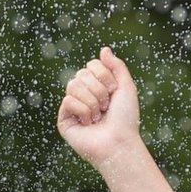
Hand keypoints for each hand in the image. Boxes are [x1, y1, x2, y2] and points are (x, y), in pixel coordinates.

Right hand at [57, 46, 143, 169]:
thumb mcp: (126, 87)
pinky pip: (68, 100)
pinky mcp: (64, 119)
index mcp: (97, 86)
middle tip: (106, 107)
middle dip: (99, 90)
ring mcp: (72, 107)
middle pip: (81, 74)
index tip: (114, 91)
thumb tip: (104, 49)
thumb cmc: (125, 118)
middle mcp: (83, 94)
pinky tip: (88, 123)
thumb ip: (117, 66)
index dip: (104, 75)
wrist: (119, 142)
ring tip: (98, 116)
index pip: (91, 65)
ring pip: (73, 85)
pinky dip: (83, 111)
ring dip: (92, 102)